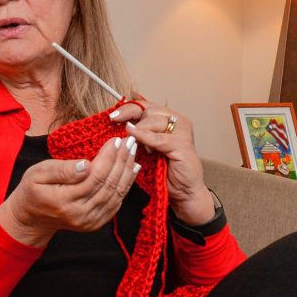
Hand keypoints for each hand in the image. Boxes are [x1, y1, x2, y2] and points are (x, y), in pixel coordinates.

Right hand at [0, 135, 140, 246]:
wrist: (32, 218)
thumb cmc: (33, 190)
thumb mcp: (37, 174)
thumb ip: (61, 170)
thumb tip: (86, 164)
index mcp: (63, 201)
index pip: (93, 177)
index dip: (108, 158)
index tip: (115, 140)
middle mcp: (79, 215)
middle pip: (108, 185)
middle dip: (121, 161)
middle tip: (129, 141)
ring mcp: (89, 221)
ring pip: (115, 194)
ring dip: (127, 172)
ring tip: (133, 152)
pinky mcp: (96, 223)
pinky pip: (116, 203)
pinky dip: (126, 185)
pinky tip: (132, 170)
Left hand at [109, 101, 214, 225]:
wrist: (183, 191)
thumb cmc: (164, 170)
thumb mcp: (146, 147)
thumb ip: (137, 132)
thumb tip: (117, 117)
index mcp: (168, 118)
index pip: (145, 104)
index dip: (128, 107)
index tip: (112, 114)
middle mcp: (177, 121)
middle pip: (148, 109)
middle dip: (129, 114)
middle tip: (114, 120)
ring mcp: (182, 132)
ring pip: (152, 120)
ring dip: (138, 129)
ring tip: (131, 141)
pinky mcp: (182, 145)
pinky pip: (157, 138)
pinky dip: (144, 136)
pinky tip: (133, 137)